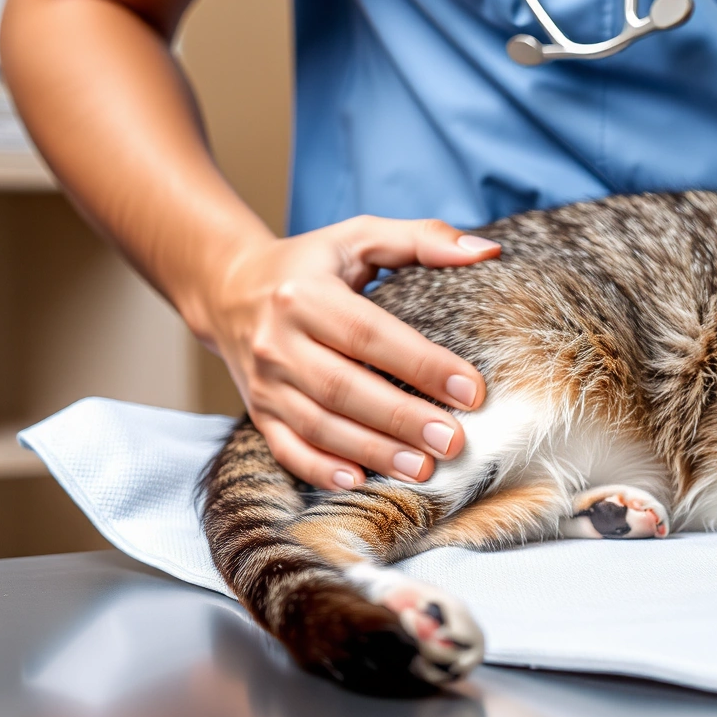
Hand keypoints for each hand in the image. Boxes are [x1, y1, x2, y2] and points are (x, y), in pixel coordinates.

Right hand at [188, 216, 499, 489]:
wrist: (228, 289)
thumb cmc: (311, 264)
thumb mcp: (360, 236)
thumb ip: (423, 238)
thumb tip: (488, 251)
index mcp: (304, 293)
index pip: (369, 334)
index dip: (421, 364)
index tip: (471, 390)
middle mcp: (277, 340)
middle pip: (343, 387)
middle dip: (401, 418)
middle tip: (453, 441)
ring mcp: (264, 381)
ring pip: (318, 425)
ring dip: (372, 451)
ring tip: (422, 468)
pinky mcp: (258, 411)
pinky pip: (286, 448)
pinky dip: (320, 470)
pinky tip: (359, 480)